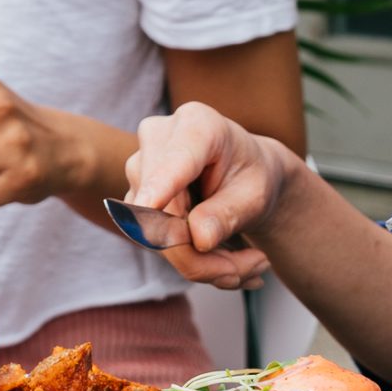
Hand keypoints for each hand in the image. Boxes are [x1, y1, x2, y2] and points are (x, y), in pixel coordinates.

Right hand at [124, 103, 293, 290]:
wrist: (244, 176)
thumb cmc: (253, 176)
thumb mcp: (256, 195)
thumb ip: (228, 214)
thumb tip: (198, 239)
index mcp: (197, 124)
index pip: (175, 161)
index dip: (161, 185)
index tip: (148, 206)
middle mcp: (157, 139)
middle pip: (162, 212)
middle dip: (204, 256)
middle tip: (256, 265)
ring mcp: (140, 169)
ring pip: (156, 235)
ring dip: (203, 263)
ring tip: (247, 261)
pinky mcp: (134, 199)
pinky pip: (157, 243)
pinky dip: (192, 261)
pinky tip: (223, 257)